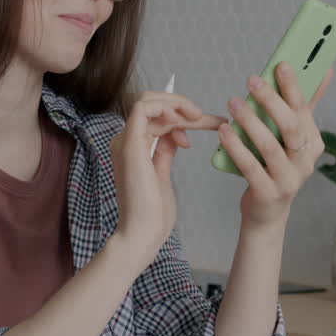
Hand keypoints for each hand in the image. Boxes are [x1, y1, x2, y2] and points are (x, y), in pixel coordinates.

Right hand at [110, 90, 224, 260]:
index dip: (183, 115)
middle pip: (152, 105)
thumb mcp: (163, 174)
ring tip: (199, 117)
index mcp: (133, 148)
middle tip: (208, 117)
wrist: (143, 233)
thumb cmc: (153, 213)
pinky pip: (142, 109)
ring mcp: (125, 141)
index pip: (156, 117)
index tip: (209, 123)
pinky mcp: (130, 144)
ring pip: (148, 101)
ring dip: (177, 105)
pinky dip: (165, 107)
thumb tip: (176, 135)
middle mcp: (125, 141)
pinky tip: (183, 120)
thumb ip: (166, 151)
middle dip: (182, 106)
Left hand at [218, 62, 332, 229]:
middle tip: (252, 80)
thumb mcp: (292, 139)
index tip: (281, 65)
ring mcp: (288, 179)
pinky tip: (224, 131)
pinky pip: (251, 167)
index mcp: (313, 144)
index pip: (304, 111)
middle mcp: (305, 162)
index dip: (294, 88)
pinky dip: (236, 147)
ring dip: (250, 121)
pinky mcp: (268, 193)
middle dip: (271, 100)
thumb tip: (324, 70)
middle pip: (291, 126)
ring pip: (270, 146)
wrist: (267, 211)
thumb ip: (303, 107)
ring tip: (233, 102)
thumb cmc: (276, 167)